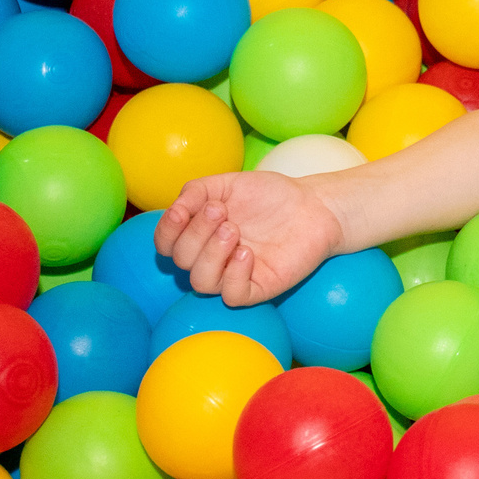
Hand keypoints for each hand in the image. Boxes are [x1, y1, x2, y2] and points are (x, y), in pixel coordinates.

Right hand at [154, 171, 343, 306]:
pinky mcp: (257, 288)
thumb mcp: (227, 183)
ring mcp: (233, 275)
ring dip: (211, 254)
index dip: (167, 231)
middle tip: (222, 212)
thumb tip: (174, 210)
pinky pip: (232, 295)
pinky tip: (248, 253)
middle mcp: (211, 257)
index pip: (165, 244)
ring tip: (234, 230)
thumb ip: (195, 191)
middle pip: (181, 260)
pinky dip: (234, 274)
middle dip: (195, 233)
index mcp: (199, 234)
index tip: (184, 210)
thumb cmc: (269, 195)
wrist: (312, 205)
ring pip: (201, 282)